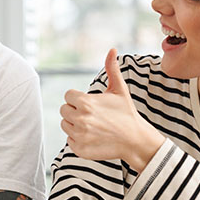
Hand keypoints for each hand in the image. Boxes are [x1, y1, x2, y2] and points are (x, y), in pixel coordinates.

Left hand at [60, 48, 163, 169]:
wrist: (135, 140)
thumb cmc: (127, 113)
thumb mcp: (120, 90)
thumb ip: (112, 69)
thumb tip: (112, 50)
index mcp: (86, 103)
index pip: (68, 96)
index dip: (78, 98)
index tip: (90, 103)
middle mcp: (80, 119)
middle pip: (63, 110)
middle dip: (74, 110)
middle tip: (91, 115)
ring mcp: (79, 136)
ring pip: (65, 125)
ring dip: (75, 124)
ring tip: (93, 125)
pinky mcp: (80, 149)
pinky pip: (69, 140)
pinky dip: (78, 139)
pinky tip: (92, 136)